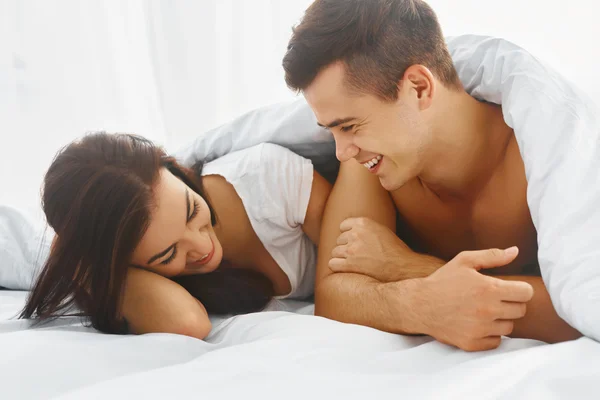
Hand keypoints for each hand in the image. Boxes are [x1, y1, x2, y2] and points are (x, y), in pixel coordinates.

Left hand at [329, 217, 410, 279]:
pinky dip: (337, 267)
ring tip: (352, 263)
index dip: (347, 234)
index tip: (353, 241)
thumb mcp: (382, 230)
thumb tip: (354, 231)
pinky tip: (345, 269)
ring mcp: (351, 249)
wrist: (402, 267)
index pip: (343, 225)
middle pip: (339, 239)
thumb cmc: (396, 250)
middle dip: (345, 247)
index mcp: (363, 223)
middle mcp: (355, 234)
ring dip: (341, 257)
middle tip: (356, 255)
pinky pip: (332, 264)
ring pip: (335, 252)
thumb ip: (366, 229)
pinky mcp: (349, 264)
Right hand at [417, 247, 533, 351]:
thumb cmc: (443, 280)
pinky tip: (478, 323)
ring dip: (501, 319)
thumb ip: (492, 256)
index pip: (526, 293)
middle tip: (495, 299)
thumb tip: (515, 251)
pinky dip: (490, 334)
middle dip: (511, 303)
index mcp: (489, 289)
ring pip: (509, 327)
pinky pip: (496, 341)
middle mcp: (487, 311)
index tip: (510, 288)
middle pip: (521, 310)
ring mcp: (480, 329)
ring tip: (484, 311)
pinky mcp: (473, 343)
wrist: (419, 305)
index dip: (520, 289)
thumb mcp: (464, 261)